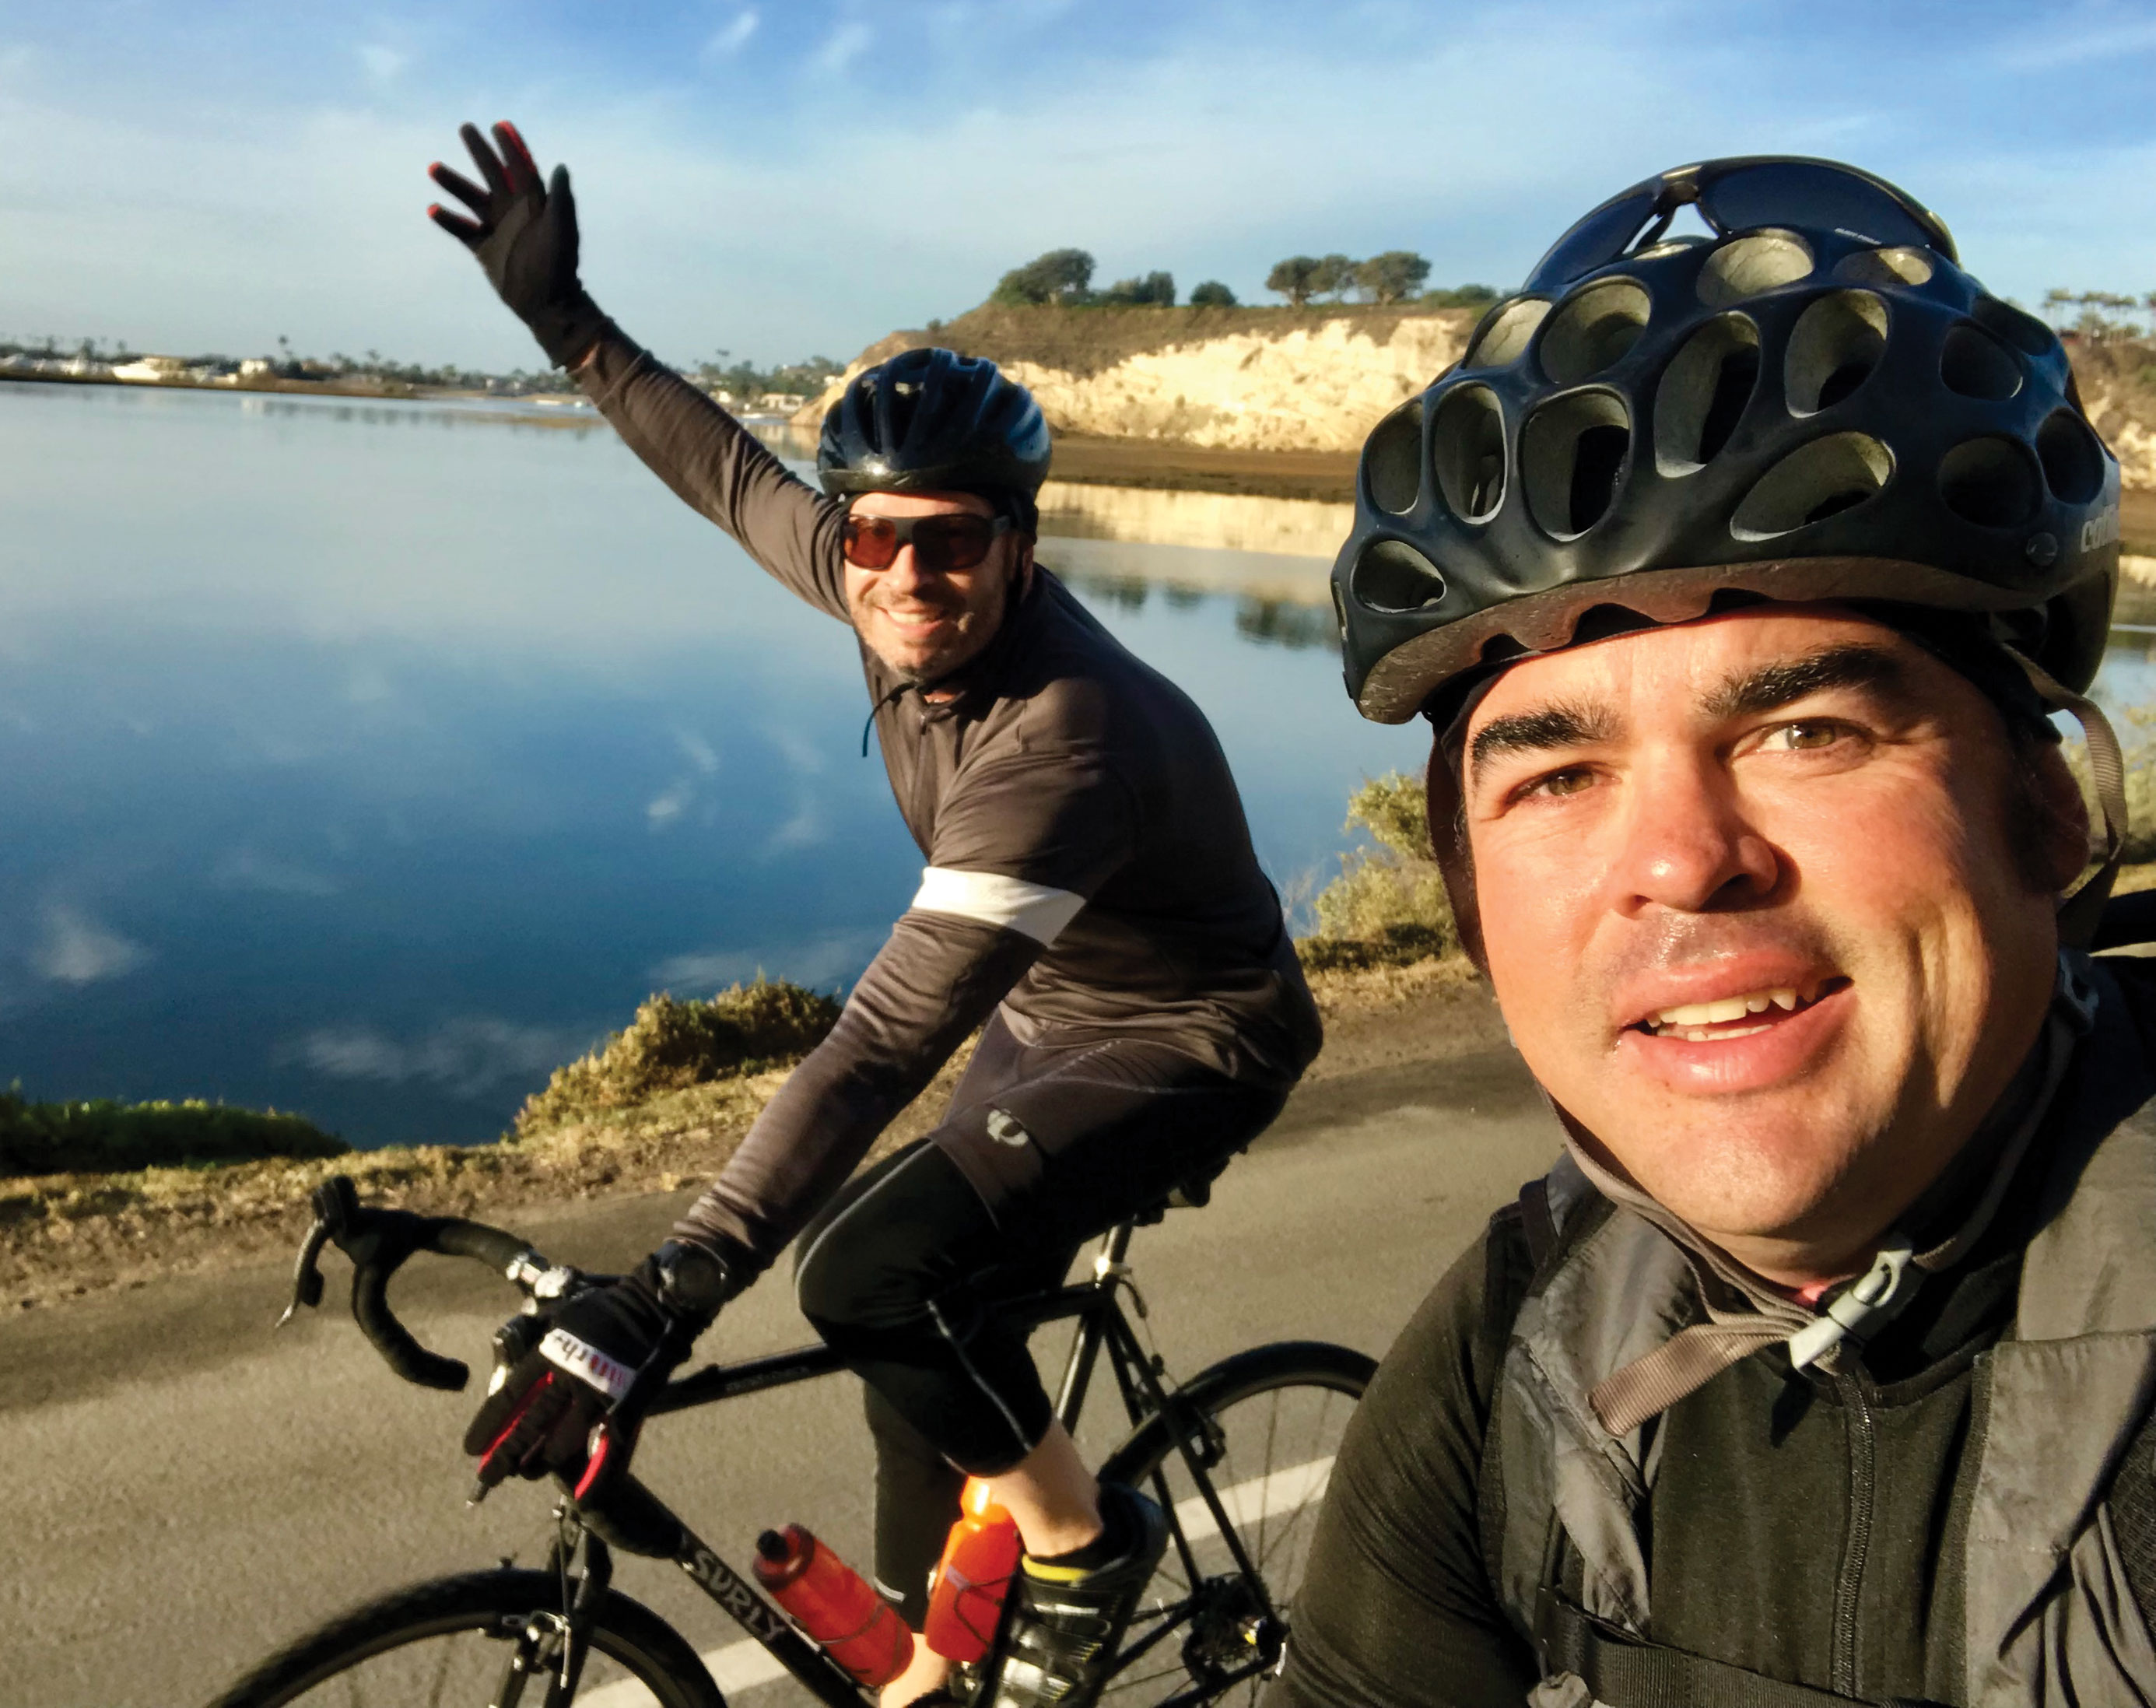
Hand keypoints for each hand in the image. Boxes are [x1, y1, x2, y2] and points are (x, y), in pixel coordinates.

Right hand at [428, 120, 608, 369]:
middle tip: (465, 128)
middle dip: (480, 152)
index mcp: (534, 204)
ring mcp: (497, 229)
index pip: (521, 168)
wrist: (547, 302)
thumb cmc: (559, 266)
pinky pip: (462, 230)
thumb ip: (561, 200)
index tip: (501, 125)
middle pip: (493, 174)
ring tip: (433, 167)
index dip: (512, 147)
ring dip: (454, 183)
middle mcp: (514, 212)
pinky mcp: (485, 249)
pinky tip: (432, 208)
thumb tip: (560, 167)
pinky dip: (448, 220)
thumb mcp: (562, 231)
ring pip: (471, 199)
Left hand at [464, 1257, 700, 1502]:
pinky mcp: (625, 1407)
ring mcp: (598, 1395)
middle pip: (529, 1425)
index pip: (508, 1396)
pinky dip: (596, 1476)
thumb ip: (538, 1341)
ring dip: (541, 1462)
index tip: (472, 1449)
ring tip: (527, 1474)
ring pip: (562, 1443)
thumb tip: (513, 1358)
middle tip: (488, 1478)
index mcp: (549, 1353)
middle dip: (505, 1455)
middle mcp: (568, 1378)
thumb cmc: (604, 1309)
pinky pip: (608, 1448)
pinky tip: (582, 1495)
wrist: (653, 1305)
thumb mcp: (561, 1317)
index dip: (489, 1425)